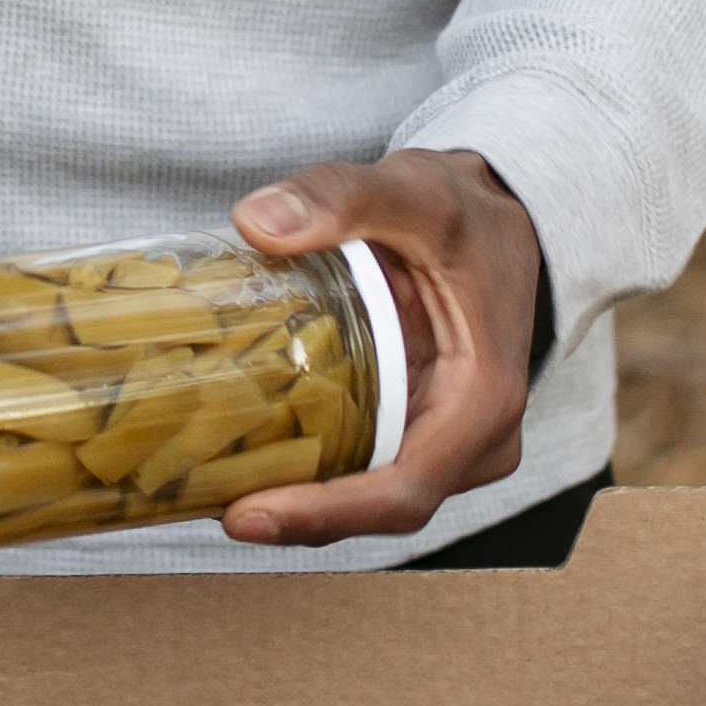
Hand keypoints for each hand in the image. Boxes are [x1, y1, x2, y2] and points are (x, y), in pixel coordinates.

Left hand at [217, 152, 544, 549]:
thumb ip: (342, 196)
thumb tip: (258, 222)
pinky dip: (306, 466)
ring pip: (366, 492)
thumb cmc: (469, 212)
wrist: (501, 218)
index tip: (246, 514)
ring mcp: (448, 443)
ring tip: (206, 486)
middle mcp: (474, 441)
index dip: (324, 513)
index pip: (403, 490)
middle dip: (293, 514)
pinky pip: (363, 463)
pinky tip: (239, 452)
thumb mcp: (416, 190)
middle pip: (376, 506)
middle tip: (205, 501)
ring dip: (293, 495)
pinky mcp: (419, 430)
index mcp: (483, 400)